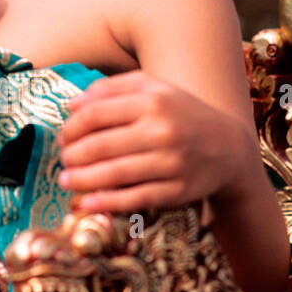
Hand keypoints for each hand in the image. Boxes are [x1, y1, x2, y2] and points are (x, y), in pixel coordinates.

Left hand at [57, 71, 253, 213]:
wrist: (229, 147)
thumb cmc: (181, 113)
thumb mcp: (154, 89)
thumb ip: (112, 88)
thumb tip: (72, 104)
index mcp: (154, 101)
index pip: (96, 114)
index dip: (72, 127)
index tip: (63, 137)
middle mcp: (163, 130)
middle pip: (101, 145)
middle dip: (73, 155)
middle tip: (63, 160)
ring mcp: (171, 162)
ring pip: (114, 173)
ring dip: (82, 179)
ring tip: (66, 180)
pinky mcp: (177, 190)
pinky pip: (134, 198)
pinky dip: (107, 202)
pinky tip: (86, 203)